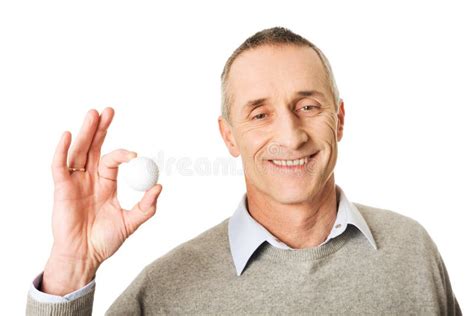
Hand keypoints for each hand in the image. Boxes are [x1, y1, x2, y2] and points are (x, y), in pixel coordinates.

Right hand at [41, 107, 162, 294]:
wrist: (85, 256)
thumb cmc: (105, 240)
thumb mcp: (131, 222)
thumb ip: (146, 206)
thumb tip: (160, 187)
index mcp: (106, 183)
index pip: (113, 160)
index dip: (123, 154)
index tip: (135, 155)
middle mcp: (90, 179)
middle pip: (94, 147)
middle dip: (101, 129)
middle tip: (109, 110)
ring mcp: (74, 182)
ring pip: (79, 152)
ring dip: (85, 132)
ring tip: (93, 113)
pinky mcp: (61, 189)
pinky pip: (59, 166)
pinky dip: (62, 151)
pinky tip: (67, 135)